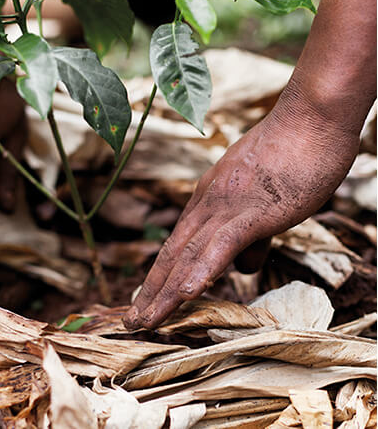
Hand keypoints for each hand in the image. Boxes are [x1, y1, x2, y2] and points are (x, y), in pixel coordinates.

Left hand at [123, 90, 360, 329]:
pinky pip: (222, 245)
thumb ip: (251, 235)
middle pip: (173, 252)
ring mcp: (228, 206)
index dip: (160, 274)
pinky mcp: (254, 211)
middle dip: (151, 290)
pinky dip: (202, 270)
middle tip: (131, 322)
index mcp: (209, 200)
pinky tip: (184, 295)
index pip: (178, 244)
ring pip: (188, 254)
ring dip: (164, 291)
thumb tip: (244, 267)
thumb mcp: (263, 199)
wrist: (310, 119)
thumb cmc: (292, 157)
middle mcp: (208, 204)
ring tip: (143, 322)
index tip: (146, 299)